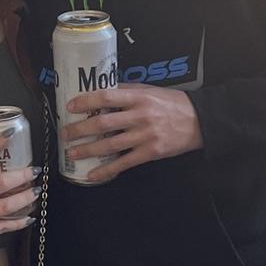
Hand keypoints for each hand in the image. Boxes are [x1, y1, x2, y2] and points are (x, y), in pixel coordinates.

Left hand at [64, 85, 202, 182]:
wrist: (200, 121)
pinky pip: (124, 163)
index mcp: (139, 97)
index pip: (106, 97)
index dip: (86, 101)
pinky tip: (93, 174)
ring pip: (110, 145)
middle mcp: (140, 116)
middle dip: (80, 130)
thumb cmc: (173, 104)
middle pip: (103, 124)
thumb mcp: (151, 91)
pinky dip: (107, 170)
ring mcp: (145, 136)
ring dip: (88, 150)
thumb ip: (127, 91)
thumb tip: (103, 91)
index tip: (70, 107)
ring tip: (72, 153)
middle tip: (65, 133)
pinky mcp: (151, 152)